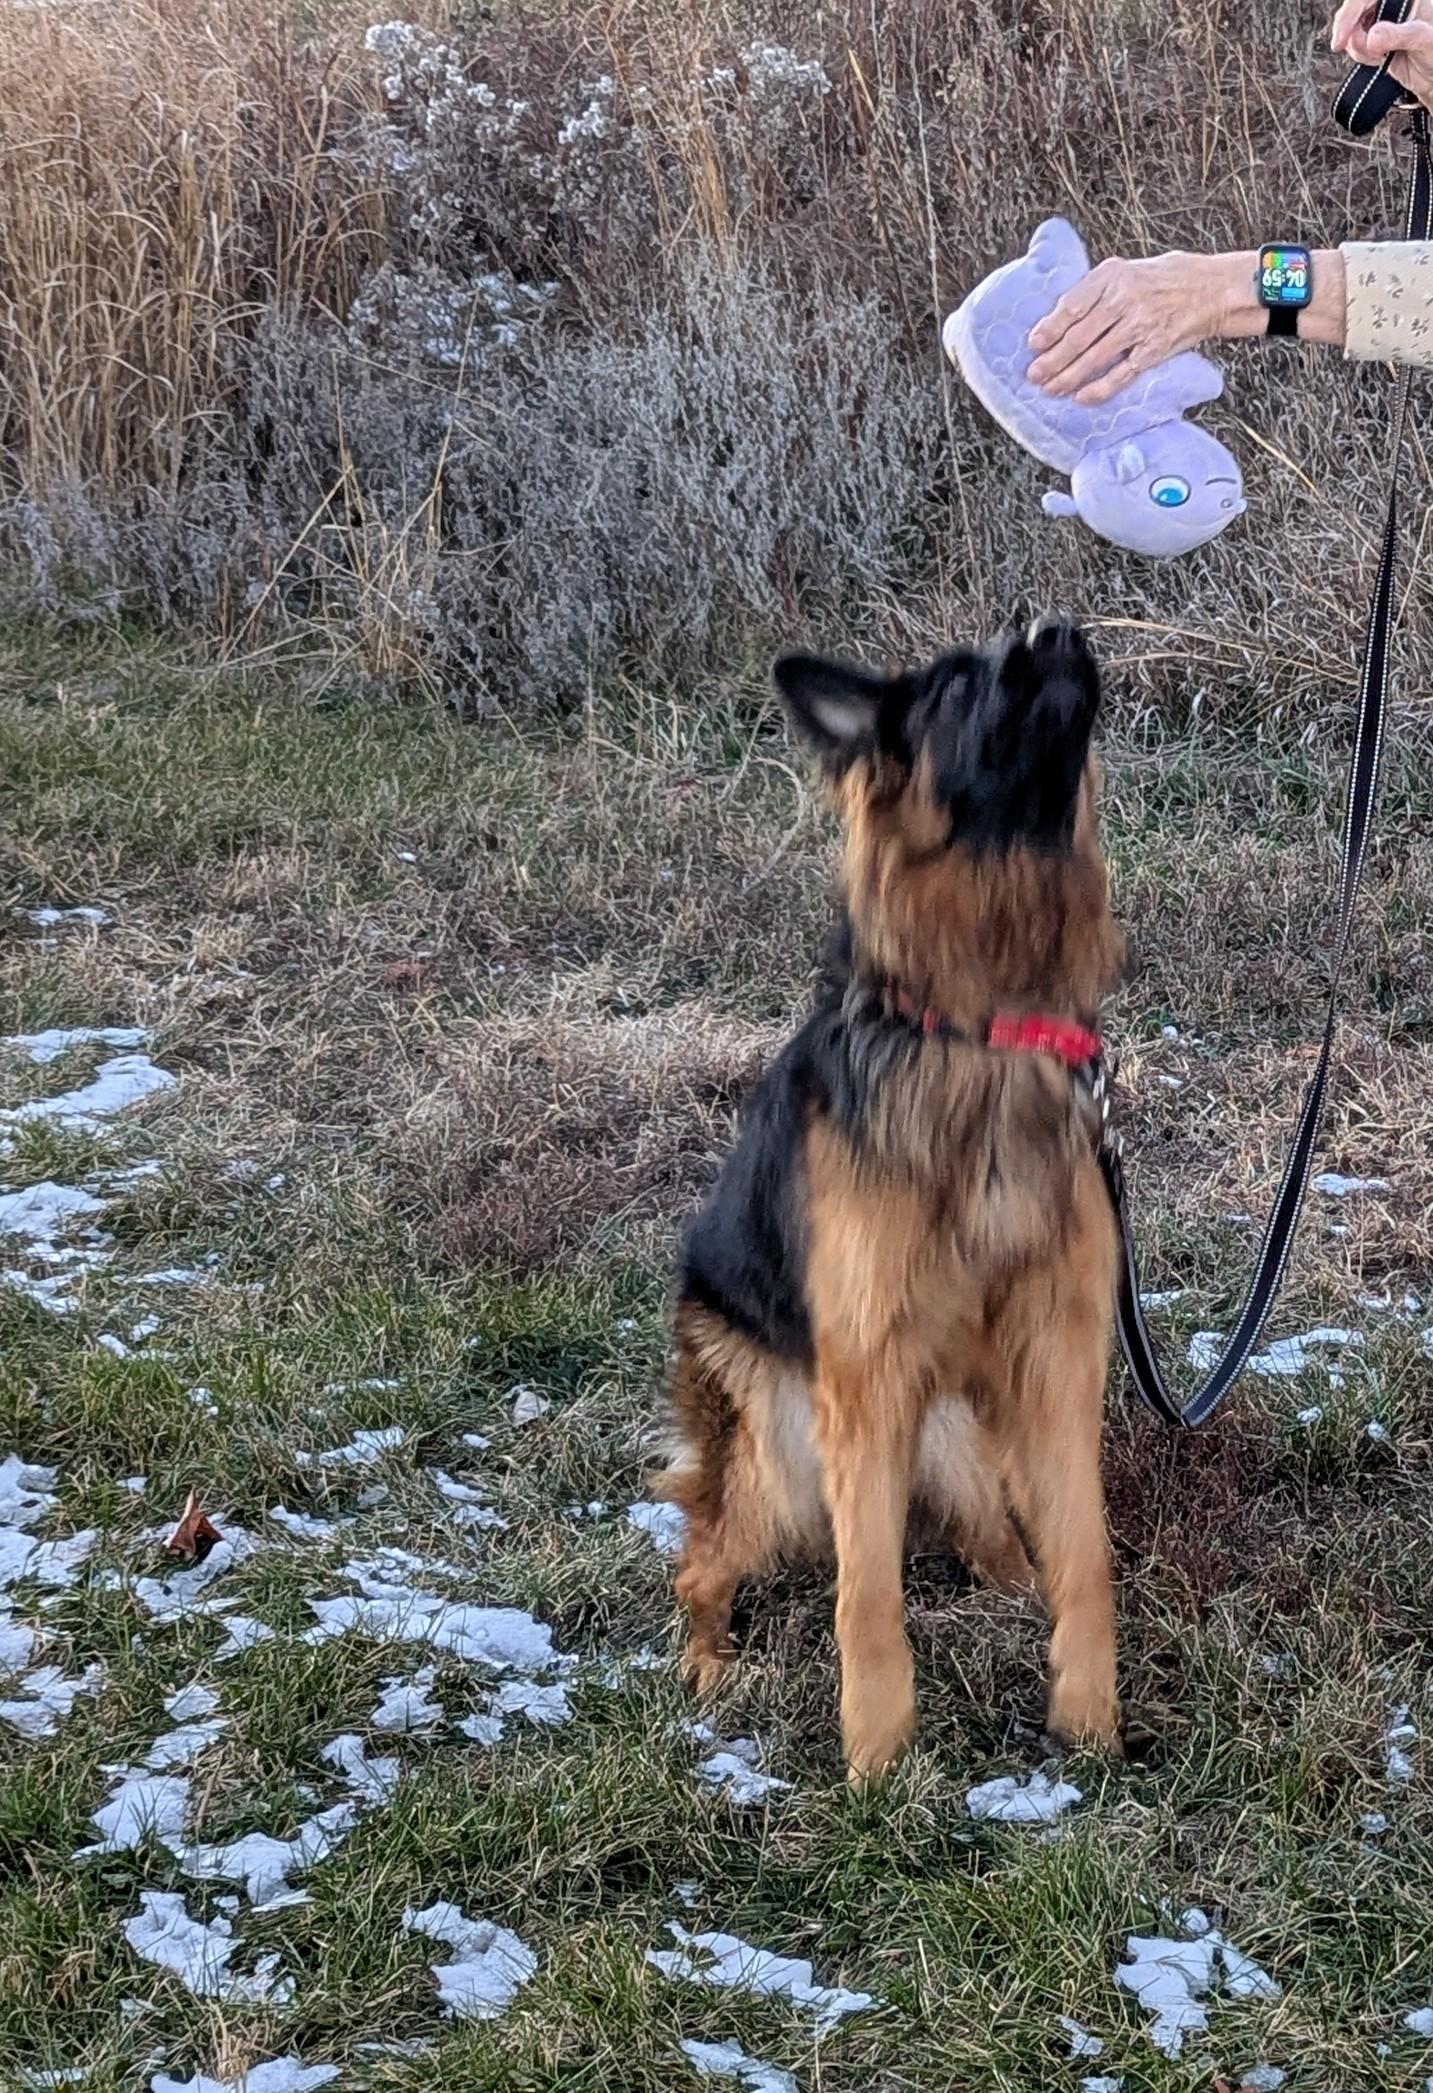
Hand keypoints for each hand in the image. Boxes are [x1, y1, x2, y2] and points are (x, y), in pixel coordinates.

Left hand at [1026, 253, 1235, 404]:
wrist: (1212, 288)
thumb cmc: (1164, 280)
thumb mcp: (1127, 271)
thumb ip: (1096, 291)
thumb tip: (1058, 319)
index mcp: (1112, 275)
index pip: (1072, 305)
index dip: (1050, 327)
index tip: (1034, 343)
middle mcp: (1125, 298)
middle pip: (1079, 335)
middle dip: (1053, 359)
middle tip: (1034, 375)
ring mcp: (1140, 325)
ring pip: (1095, 357)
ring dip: (1069, 377)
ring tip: (1051, 388)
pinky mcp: (1154, 349)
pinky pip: (1121, 374)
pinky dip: (1099, 389)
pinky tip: (1082, 398)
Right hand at [1331, 0, 1432, 109]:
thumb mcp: (1423, 41)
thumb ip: (1399, 35)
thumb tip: (1371, 37)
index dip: (1349, 15)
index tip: (1342, 39)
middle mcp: (1391, 3)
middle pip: (1354, 12)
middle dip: (1354, 36)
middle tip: (1369, 52)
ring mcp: (1382, 20)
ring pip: (1351, 29)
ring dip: (1359, 48)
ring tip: (1380, 57)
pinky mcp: (1375, 37)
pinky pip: (1354, 43)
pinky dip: (1360, 55)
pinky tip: (1379, 58)